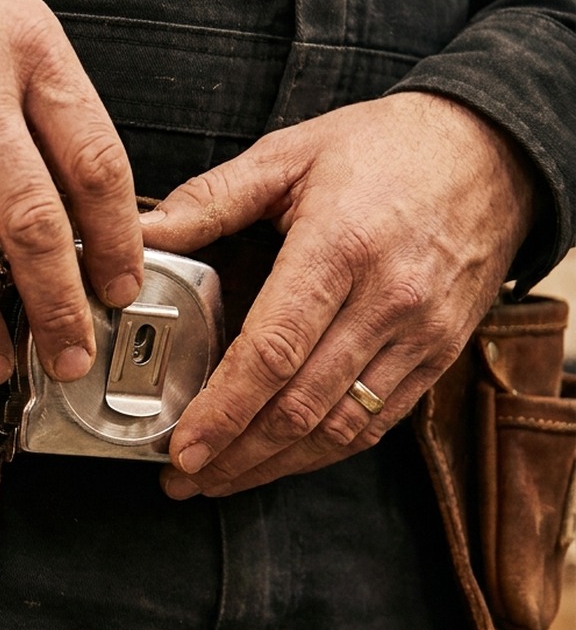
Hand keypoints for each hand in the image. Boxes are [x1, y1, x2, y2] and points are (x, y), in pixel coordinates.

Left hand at [141, 92, 539, 498]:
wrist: (490, 151)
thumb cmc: (385, 149)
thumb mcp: (289, 155)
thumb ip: (209, 200)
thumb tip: (139, 234)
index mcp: (340, 249)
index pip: (273, 352)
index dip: (223, 410)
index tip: (183, 446)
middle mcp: (387, 300)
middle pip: (301, 405)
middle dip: (235, 454)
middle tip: (184, 477)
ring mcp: (420, 334)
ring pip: (339, 428)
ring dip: (273, 465)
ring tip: (219, 480)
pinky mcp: (439, 354)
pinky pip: (378, 422)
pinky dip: (323, 451)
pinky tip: (279, 460)